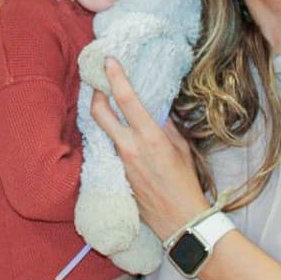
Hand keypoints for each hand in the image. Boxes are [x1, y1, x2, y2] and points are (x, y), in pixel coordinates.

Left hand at [89, 58, 208, 239]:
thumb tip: (154, 108)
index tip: (109, 60)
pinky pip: (104, 147)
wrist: (179, 219)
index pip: (127, 99)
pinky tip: (111, 130)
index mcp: (149, 137)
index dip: (116, 77)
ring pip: (98, 129)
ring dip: (99, 114)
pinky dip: (106, 135)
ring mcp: (118, 162)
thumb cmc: (185, 182)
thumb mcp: (181, 148)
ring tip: (102, 102)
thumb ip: (165, 125)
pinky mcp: (114, 174)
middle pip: (99, 112)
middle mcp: (129, 147)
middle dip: (95, 92)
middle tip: (97, 82)